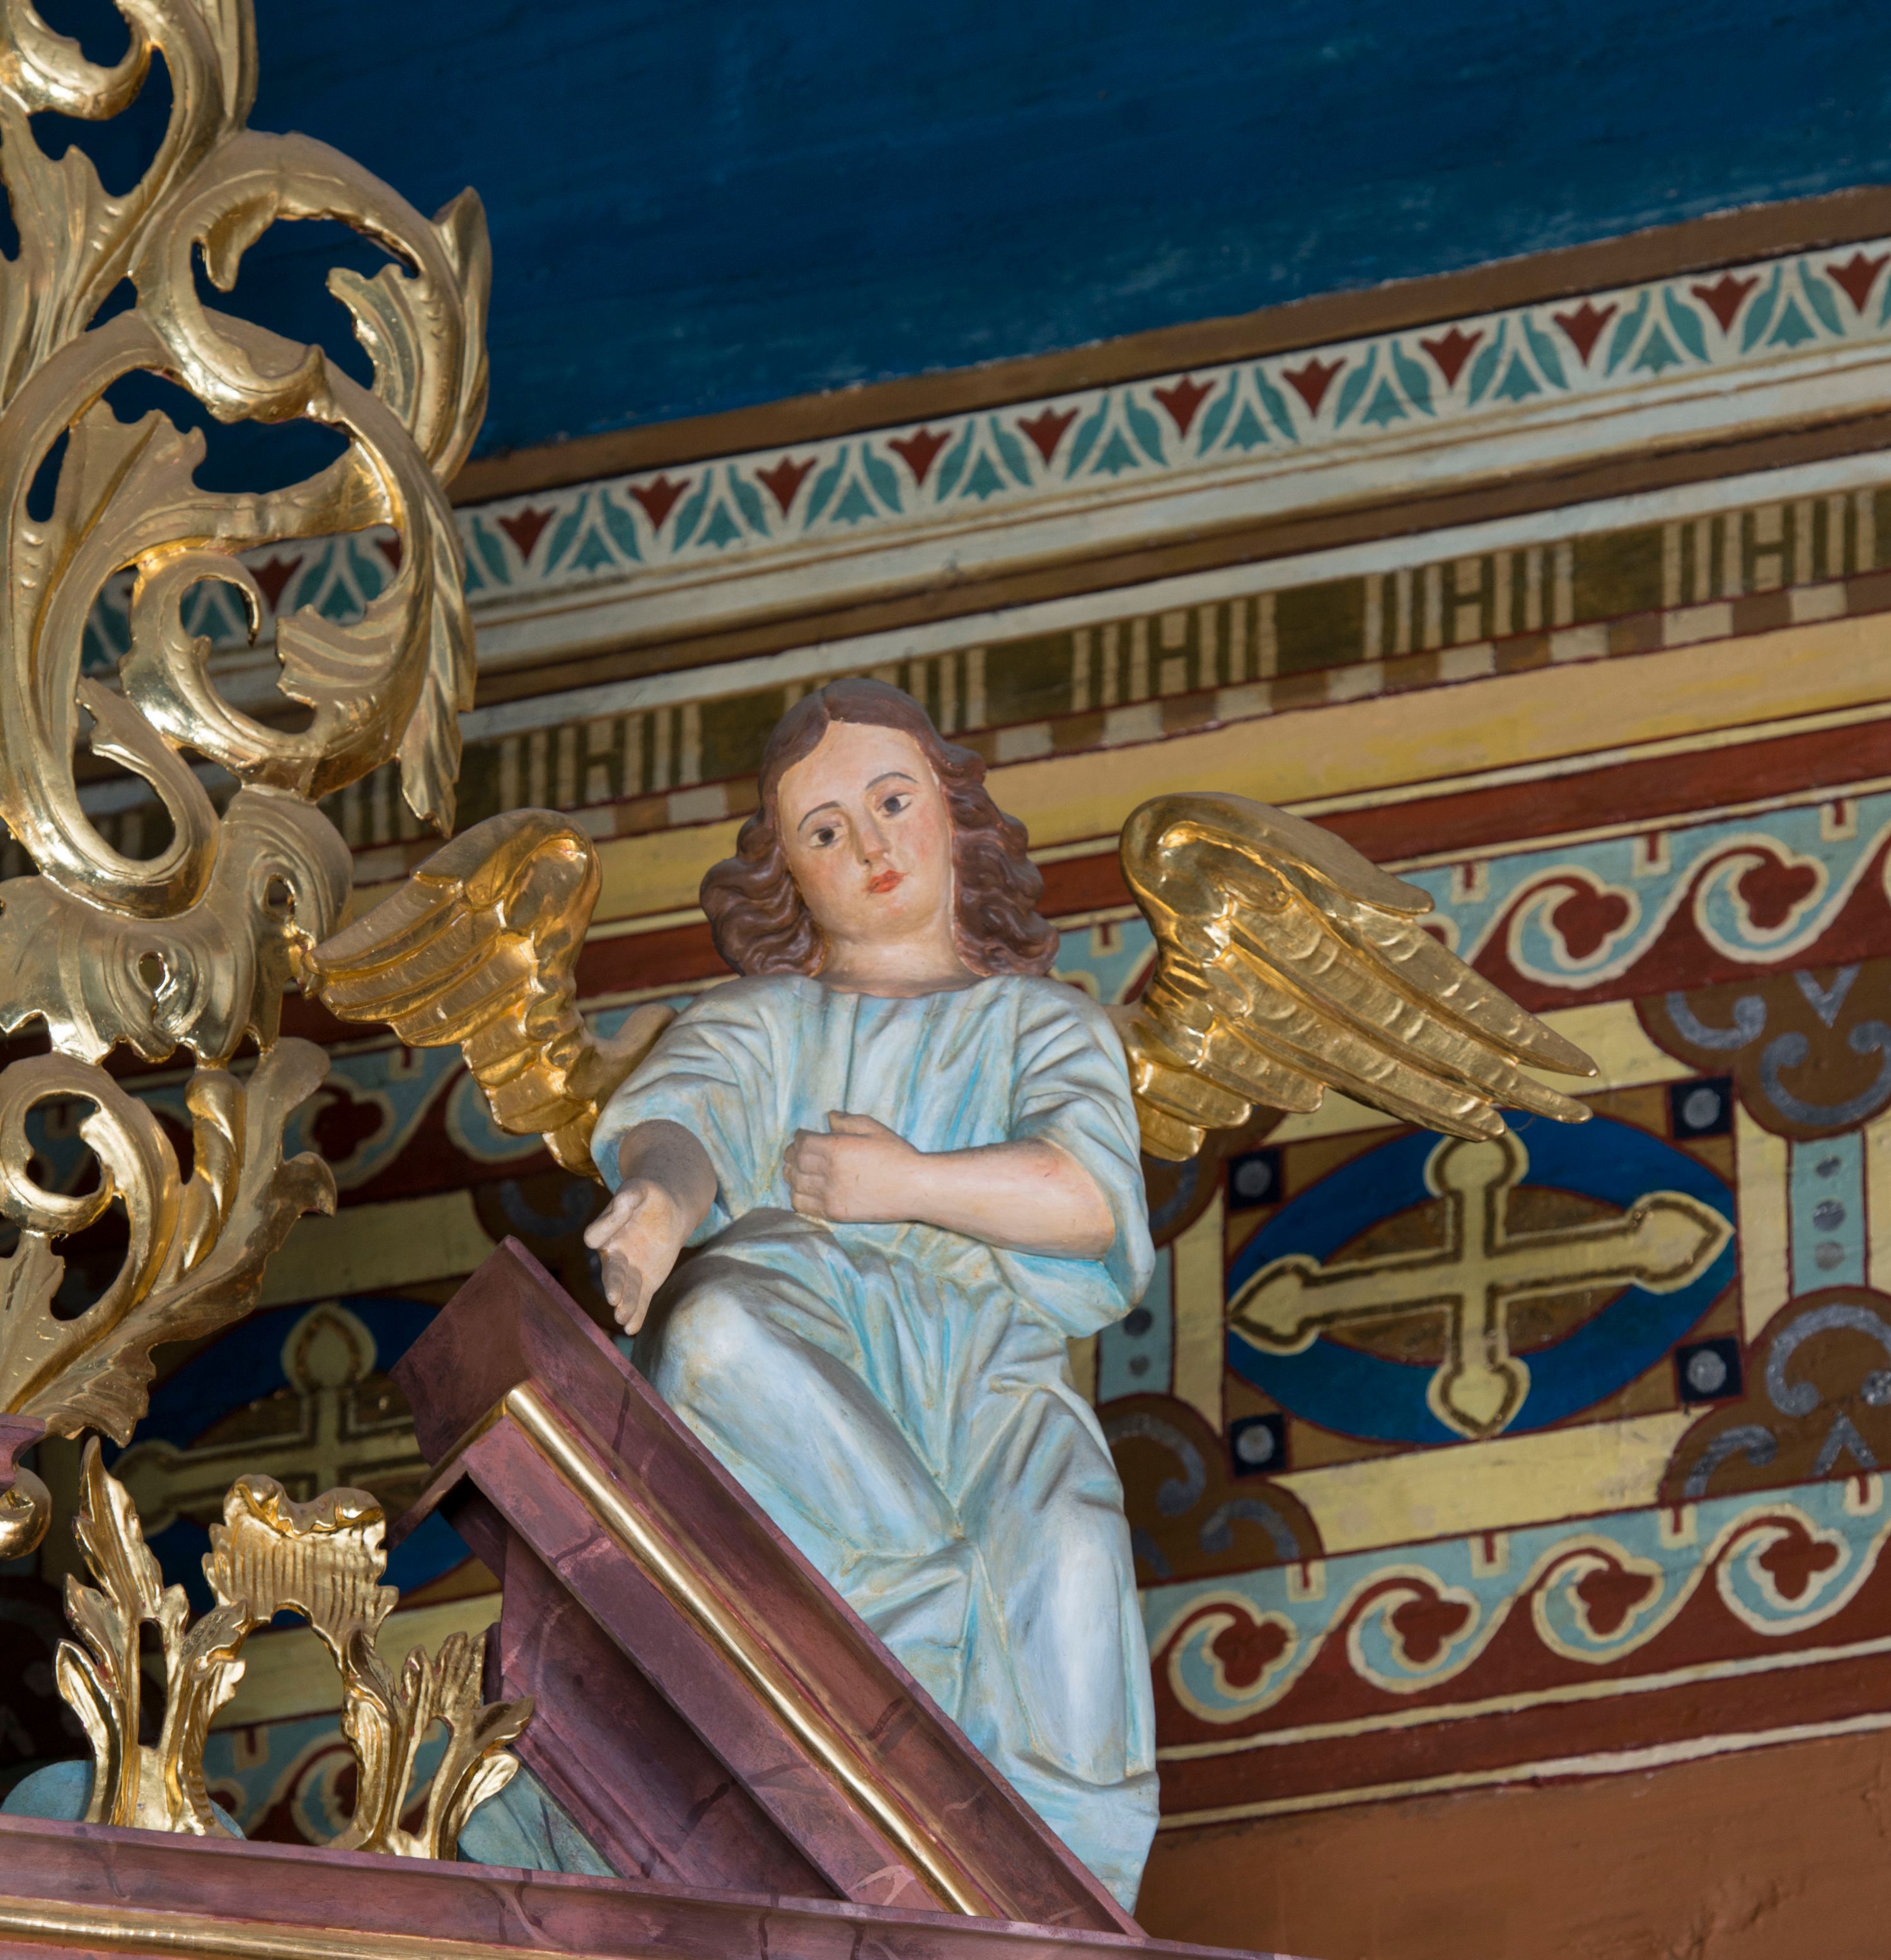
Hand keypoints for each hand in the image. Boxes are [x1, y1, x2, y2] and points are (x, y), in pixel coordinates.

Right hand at [582, 1178, 690, 1333]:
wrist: (670, 1210)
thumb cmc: (648, 1196)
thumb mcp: (637, 1191)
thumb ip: (623, 1202)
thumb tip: (604, 1222)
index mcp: (606, 1232)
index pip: (598, 1237)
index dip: (602, 1237)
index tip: (602, 1246)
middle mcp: (613, 1256)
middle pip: (612, 1272)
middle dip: (613, 1285)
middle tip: (613, 1298)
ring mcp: (629, 1272)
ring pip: (626, 1291)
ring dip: (624, 1305)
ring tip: (622, 1318)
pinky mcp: (645, 1283)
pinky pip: (641, 1300)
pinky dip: (637, 1314)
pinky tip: (631, 1328)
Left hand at [785, 1113, 919, 1223]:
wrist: (914, 1188)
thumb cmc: (897, 1155)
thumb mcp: (874, 1128)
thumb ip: (847, 1120)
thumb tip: (828, 1116)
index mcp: (836, 1148)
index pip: (802, 1142)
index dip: (799, 1137)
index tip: (802, 1136)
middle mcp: (828, 1172)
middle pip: (795, 1162)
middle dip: (793, 1154)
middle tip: (797, 1151)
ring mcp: (830, 1194)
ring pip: (795, 1183)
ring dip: (792, 1174)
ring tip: (798, 1170)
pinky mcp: (834, 1212)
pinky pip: (802, 1205)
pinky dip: (797, 1195)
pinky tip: (805, 1189)